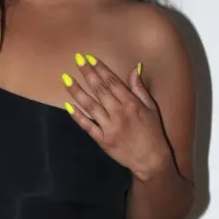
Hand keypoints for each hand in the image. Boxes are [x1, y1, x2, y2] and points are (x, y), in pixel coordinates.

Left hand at [61, 53, 171, 181]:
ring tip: (65, 78)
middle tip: (76, 59)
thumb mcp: (151, 108)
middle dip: (88, 73)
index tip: (90, 58)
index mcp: (132, 104)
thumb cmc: (153, 132)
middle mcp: (119, 113)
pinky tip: (68, 105)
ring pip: (90, 106)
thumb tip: (134, 69)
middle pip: (100, 90)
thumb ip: (139, 89)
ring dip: (77, 91)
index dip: (101, 69)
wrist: (151, 160)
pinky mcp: (103, 140)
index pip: (113, 82)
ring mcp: (110, 127)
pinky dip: (77, 116)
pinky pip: (87, 126)